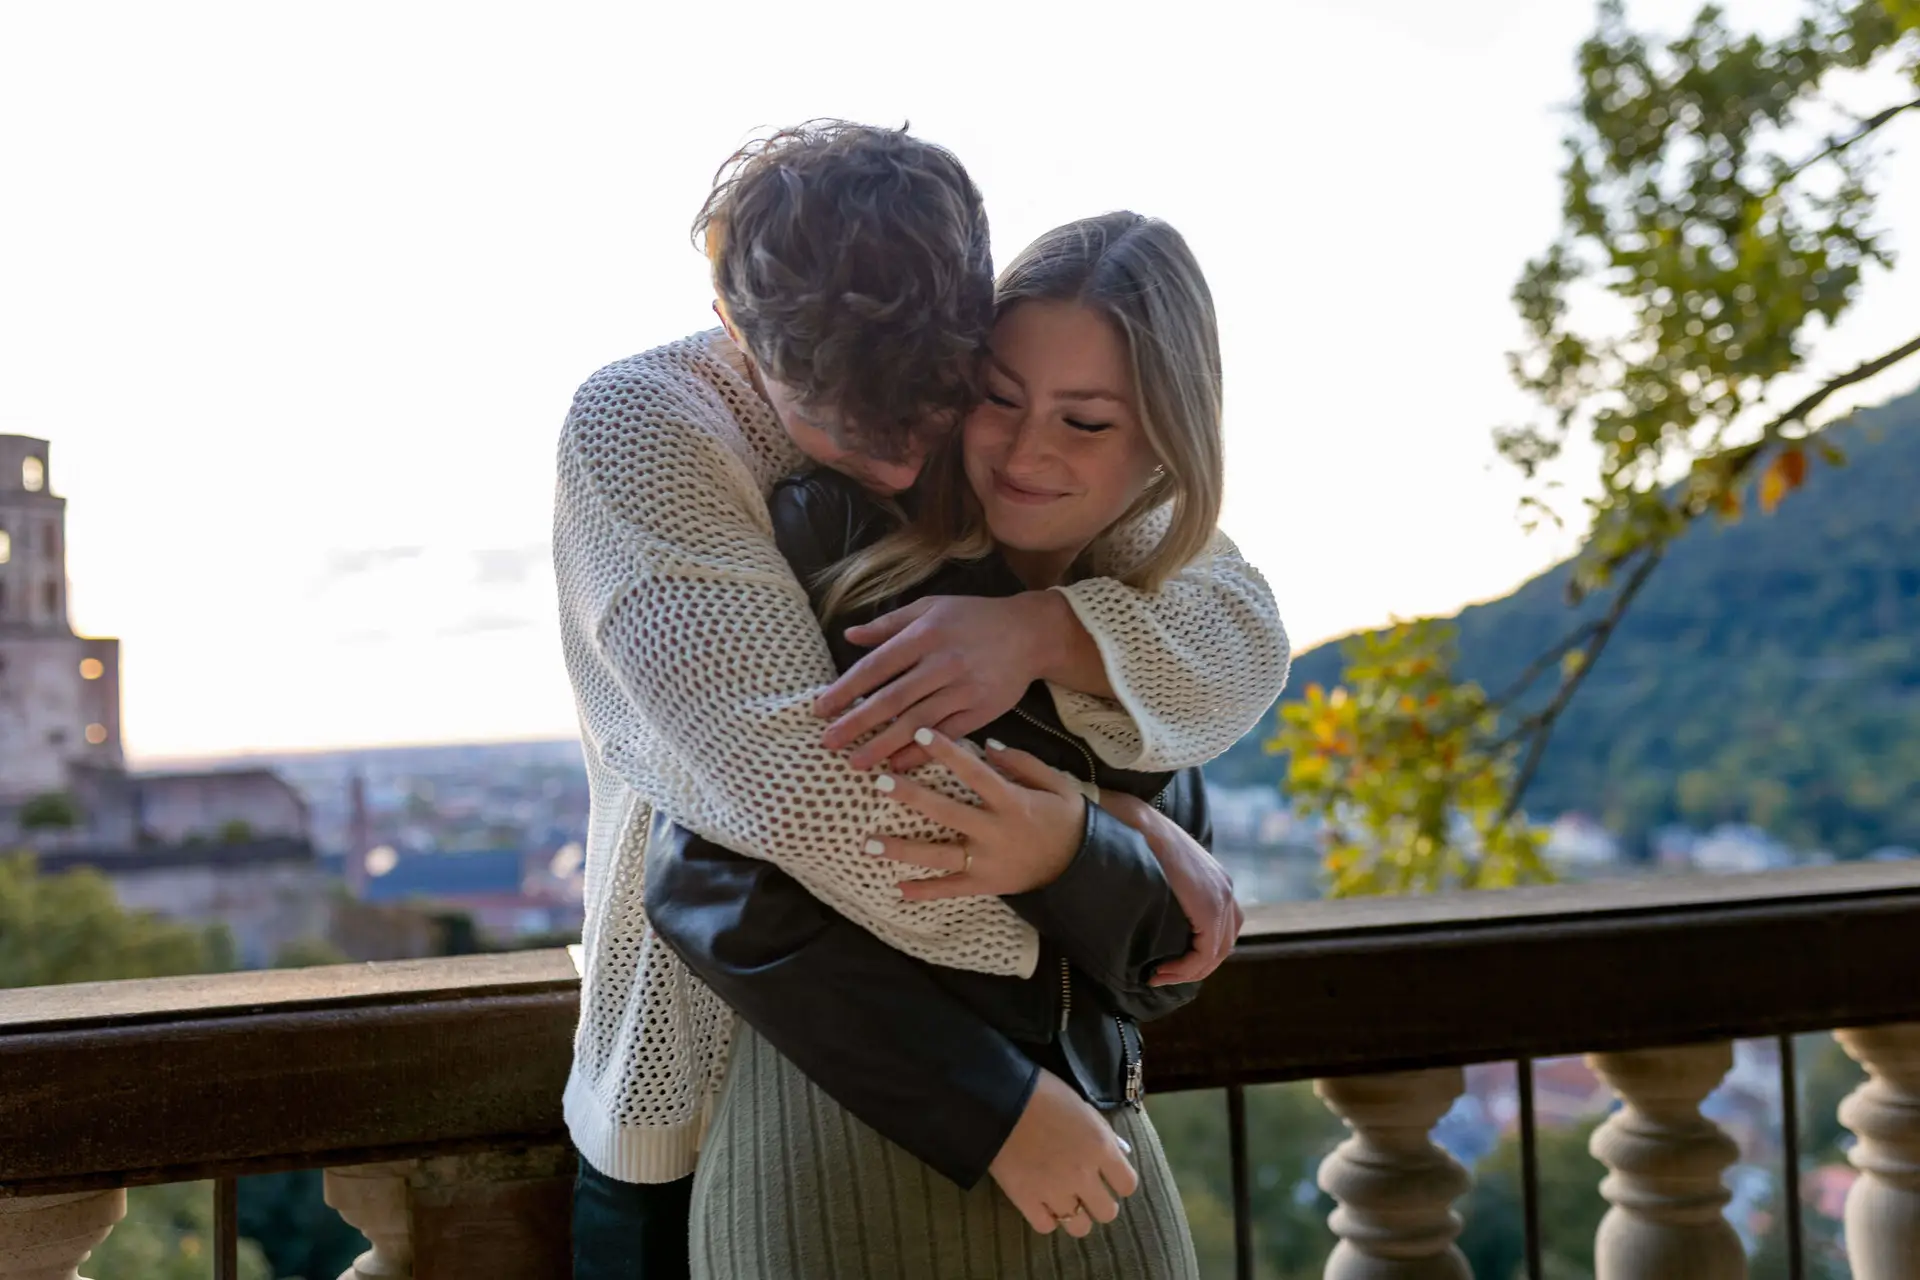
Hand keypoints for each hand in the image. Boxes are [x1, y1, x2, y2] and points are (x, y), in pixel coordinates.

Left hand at [814, 594, 1062, 771]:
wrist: (1030, 633)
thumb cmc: (973, 618)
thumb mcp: (931, 608)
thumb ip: (889, 623)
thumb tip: (849, 635)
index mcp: (925, 634)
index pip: (876, 666)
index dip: (845, 689)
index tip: (820, 709)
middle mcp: (942, 662)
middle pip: (892, 699)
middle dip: (856, 723)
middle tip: (827, 743)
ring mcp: (964, 688)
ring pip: (916, 722)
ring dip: (883, 745)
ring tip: (856, 763)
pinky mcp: (983, 710)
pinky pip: (946, 736)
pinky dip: (921, 752)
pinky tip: (898, 766)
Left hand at [865, 731, 1084, 899]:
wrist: (1082, 866)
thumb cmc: (1066, 819)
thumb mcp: (1056, 783)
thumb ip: (1023, 763)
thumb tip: (988, 745)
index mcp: (1012, 802)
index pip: (974, 773)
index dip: (947, 752)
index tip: (920, 732)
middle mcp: (994, 832)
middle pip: (946, 812)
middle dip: (912, 797)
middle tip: (880, 782)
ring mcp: (987, 862)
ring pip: (939, 856)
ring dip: (902, 850)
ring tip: (868, 843)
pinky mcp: (986, 885)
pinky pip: (951, 889)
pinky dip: (925, 891)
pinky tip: (897, 889)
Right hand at [989, 1067, 1137, 1235]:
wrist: (999, 1099)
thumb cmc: (1044, 1093)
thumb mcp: (1082, 1106)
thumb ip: (1104, 1133)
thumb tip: (1122, 1152)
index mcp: (1100, 1147)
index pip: (1128, 1184)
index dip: (1120, 1181)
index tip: (1109, 1176)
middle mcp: (1082, 1174)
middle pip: (1107, 1212)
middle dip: (1100, 1203)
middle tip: (1087, 1191)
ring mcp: (1054, 1191)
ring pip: (1079, 1227)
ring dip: (1076, 1215)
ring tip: (1065, 1201)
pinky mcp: (1025, 1200)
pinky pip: (1046, 1226)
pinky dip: (1046, 1218)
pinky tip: (1042, 1204)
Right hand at [1099, 791, 1243, 985]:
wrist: (1133, 822)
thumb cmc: (1134, 839)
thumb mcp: (1159, 867)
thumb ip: (1165, 887)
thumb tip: (1147, 907)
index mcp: (1215, 879)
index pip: (1219, 928)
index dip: (1195, 951)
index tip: (1163, 962)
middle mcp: (1225, 889)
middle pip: (1222, 943)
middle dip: (1193, 966)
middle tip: (1161, 975)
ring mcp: (1221, 897)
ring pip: (1217, 952)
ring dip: (1190, 971)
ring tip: (1160, 975)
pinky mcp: (1210, 909)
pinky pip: (1205, 953)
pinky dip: (1186, 968)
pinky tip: (1161, 970)